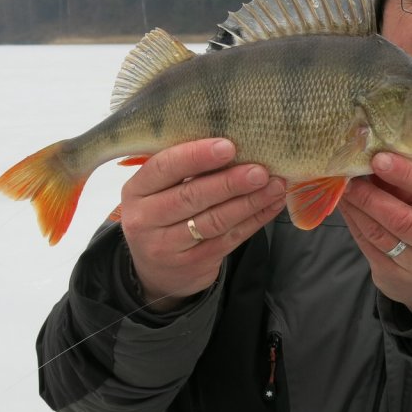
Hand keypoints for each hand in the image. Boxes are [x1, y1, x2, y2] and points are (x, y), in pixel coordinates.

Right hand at [120, 138, 286, 311]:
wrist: (157, 271)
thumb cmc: (164, 214)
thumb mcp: (159, 191)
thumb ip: (184, 169)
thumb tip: (235, 140)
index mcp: (136, 191)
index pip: (163, 168)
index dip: (196, 156)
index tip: (228, 146)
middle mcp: (145, 220)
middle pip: (191, 196)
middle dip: (229, 182)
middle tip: (259, 170)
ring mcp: (167, 246)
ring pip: (214, 221)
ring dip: (249, 201)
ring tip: (275, 185)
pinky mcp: (193, 264)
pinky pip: (229, 239)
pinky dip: (255, 220)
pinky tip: (272, 204)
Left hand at [338, 152, 411, 320]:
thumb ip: (410, 187)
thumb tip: (375, 162)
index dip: (407, 174)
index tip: (379, 159)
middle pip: (404, 220)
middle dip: (372, 196)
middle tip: (350, 178)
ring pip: (381, 235)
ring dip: (357, 209)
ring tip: (344, 189)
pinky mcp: (395, 279)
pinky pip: (368, 247)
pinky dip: (353, 223)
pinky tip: (346, 208)